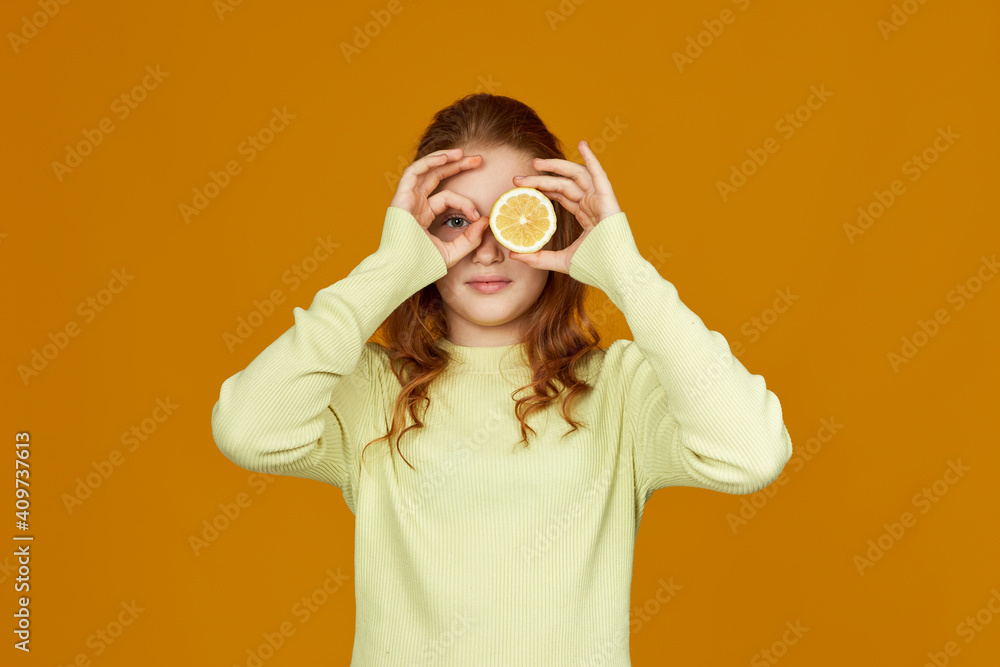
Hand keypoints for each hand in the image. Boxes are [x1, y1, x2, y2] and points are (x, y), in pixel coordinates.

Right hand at [389, 147, 490, 268]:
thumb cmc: (421, 267)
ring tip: (463, 153)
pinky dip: (430, 162)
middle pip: (437, 177)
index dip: (465, 203)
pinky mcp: (401, 198)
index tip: (480, 215)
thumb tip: (486, 221)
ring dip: (444, 159)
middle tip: (478, 160)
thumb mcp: (452, 253)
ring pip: (426, 170)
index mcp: (422, 215)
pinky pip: (414, 172)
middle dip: (457, 166)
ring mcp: (406, 200)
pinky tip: (447, 158)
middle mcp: (414, 205)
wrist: (401, 274)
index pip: (447, 199)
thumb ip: (470, 239)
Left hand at [508, 140, 622, 273]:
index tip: (520, 187)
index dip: (542, 188)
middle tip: (518, 178)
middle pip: (564, 184)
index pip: (561, 195)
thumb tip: (513, 254)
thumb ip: (538, 258)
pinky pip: (599, 175)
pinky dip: (592, 159)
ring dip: (556, 166)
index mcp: (586, 216)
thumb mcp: (562, 261)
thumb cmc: (596, 269)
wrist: (617, 275)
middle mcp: (593, 205)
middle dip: (541, 178)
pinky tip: (582, 145)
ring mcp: (601, 201)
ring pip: (576, 176)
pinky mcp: (609, 201)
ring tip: (535, 163)